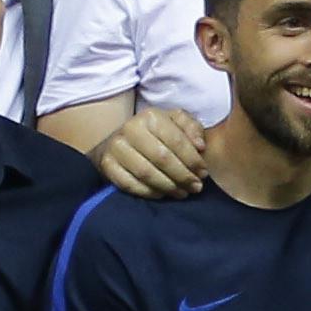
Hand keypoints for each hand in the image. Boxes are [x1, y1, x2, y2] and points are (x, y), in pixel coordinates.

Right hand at [94, 107, 211, 198]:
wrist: (122, 139)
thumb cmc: (158, 133)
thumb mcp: (177, 123)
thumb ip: (192, 128)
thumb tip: (200, 146)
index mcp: (150, 116)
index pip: (177, 141)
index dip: (193, 160)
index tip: (203, 173)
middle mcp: (130, 129)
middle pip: (162, 159)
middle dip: (183, 176)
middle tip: (196, 186)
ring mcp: (116, 147)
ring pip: (147, 173)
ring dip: (169, 187)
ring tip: (182, 192)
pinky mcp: (107, 165)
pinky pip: (130, 184)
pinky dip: (149, 192)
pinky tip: (162, 193)